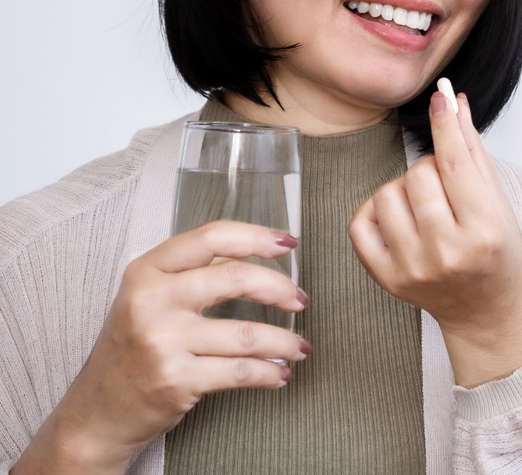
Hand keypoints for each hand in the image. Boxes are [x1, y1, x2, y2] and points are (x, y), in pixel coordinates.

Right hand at [11, 220, 309, 474]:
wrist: (96, 412)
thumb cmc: (130, 348)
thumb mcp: (148, 295)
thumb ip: (192, 270)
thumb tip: (252, 252)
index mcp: (146, 270)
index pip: (211, 236)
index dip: (256, 236)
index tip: (286, 243)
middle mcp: (152, 300)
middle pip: (235, 277)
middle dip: (279, 287)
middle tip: (299, 298)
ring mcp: (163, 341)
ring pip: (245, 333)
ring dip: (283, 341)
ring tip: (298, 346)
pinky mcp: (176, 380)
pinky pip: (239, 371)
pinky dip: (268, 372)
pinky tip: (279, 372)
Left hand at [348, 91, 521, 387]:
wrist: (484, 310)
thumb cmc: (496, 251)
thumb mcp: (497, 202)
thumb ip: (473, 150)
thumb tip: (454, 102)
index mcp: (483, 230)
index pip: (456, 164)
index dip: (445, 125)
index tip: (439, 100)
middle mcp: (447, 251)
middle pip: (419, 174)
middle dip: (431, 169)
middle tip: (445, 189)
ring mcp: (412, 267)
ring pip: (386, 192)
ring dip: (403, 190)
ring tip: (424, 208)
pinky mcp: (386, 277)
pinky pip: (360, 221)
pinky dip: (375, 211)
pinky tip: (398, 219)